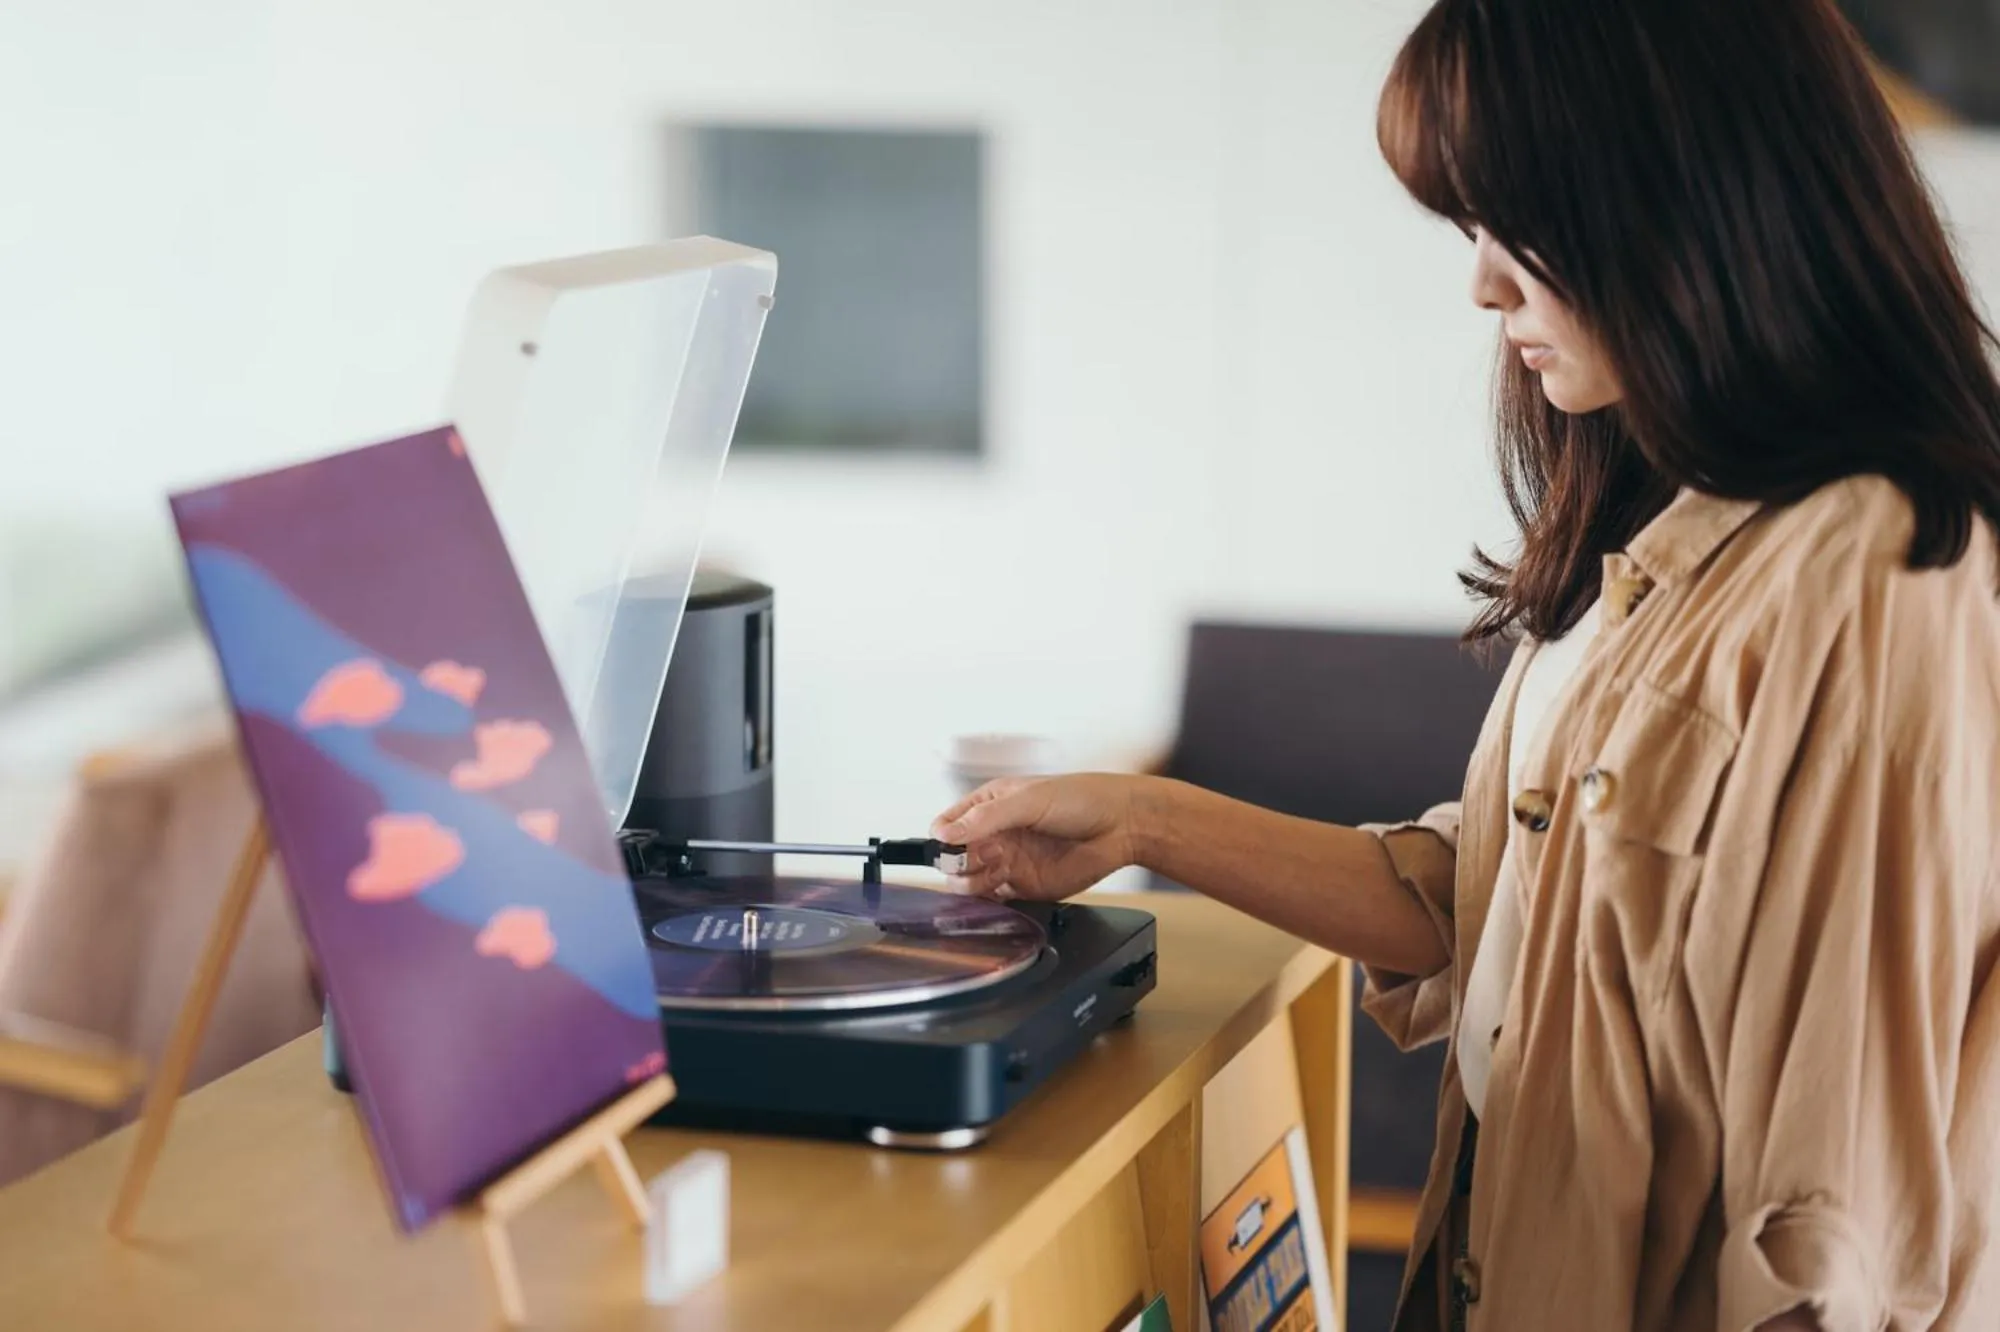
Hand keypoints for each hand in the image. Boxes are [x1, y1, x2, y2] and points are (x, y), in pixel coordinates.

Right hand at [929, 774, 1147, 901]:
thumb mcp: (1030, 799)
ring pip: (968, 882)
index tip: (950, 844)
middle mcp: (995, 835)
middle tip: (985, 854)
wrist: (1122, 826)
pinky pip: (993, 902)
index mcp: (989, 805)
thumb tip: (945, 833)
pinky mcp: (1024, 888)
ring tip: (1000, 866)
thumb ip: (986, 817)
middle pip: (952, 858)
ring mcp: (1008, 862)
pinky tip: (1001, 889)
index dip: (943, 838)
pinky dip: (988, 903)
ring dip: (973, 880)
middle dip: (958, 861)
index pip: (947, 825)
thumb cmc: (1082, 799)